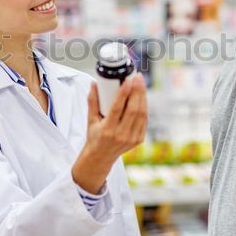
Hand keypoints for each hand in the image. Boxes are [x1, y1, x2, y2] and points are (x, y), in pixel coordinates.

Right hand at [71, 73, 147, 192]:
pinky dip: (144, 106)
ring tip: (141, 83)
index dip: (124, 93)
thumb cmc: (95, 136)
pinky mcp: (139, 140)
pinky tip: (142, 96)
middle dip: (137, 91)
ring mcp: (132, 138)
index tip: (128, 80)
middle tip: (137, 77)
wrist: (101, 157)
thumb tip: (94, 83)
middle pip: (133, 109)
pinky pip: (144, 120)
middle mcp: (121, 135)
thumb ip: (92, 101)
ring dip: (143, 96)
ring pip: (142, 114)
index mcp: (108, 130)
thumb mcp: (90, 120)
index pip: (117, 108)